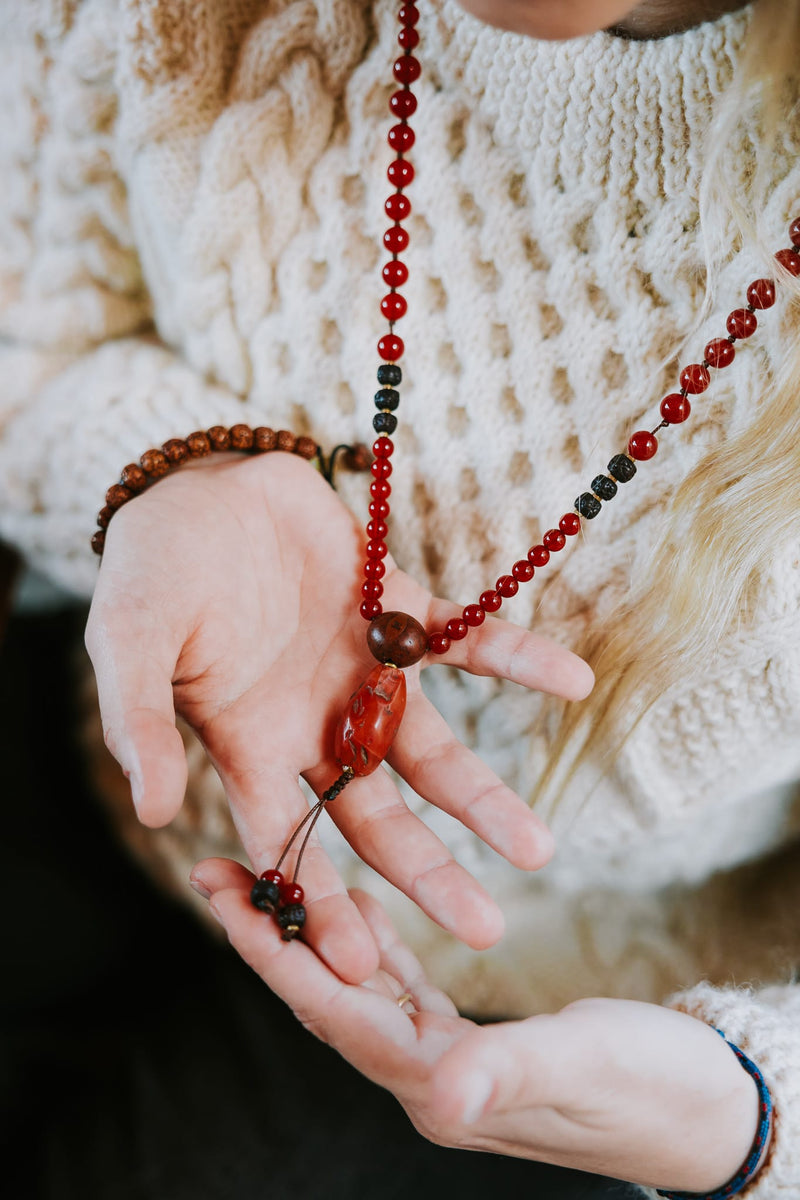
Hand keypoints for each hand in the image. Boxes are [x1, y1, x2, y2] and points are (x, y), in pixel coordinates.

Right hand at [86, 452, 592, 981]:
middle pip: (378, 815)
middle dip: (426, 872)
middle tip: (485, 929)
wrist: (203, 484)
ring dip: (483, 797)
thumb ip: (141, 722)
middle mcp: (316, 724)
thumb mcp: (130, 641)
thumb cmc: (152, 569)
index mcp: (251, 745)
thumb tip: (153, 815)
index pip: (288, 842)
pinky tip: (573, 683)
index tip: (364, 962)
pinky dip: (517, 660)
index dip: (321, 901)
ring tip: (536, 848)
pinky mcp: (399, 609)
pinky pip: (469, 641)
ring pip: (431, 750)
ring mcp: (364, 671)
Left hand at [197, 858, 761, 1195]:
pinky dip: (372, 943)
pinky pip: (400, 986)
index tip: (225, 895)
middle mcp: (422, 1073)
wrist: (700, 1111)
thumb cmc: (650, 1090)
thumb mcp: (582, 1069)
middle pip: (324, 995)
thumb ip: (509, 1075)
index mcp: (434, 1083)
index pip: (332, 1011)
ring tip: (265, 876)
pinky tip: (358, 908)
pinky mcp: (468, 1038)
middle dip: (268, 933)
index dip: (275, 952)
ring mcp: (442, 1056)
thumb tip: (443, 1098)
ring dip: (308, 933)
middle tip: (214, 869)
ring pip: (355, 986)